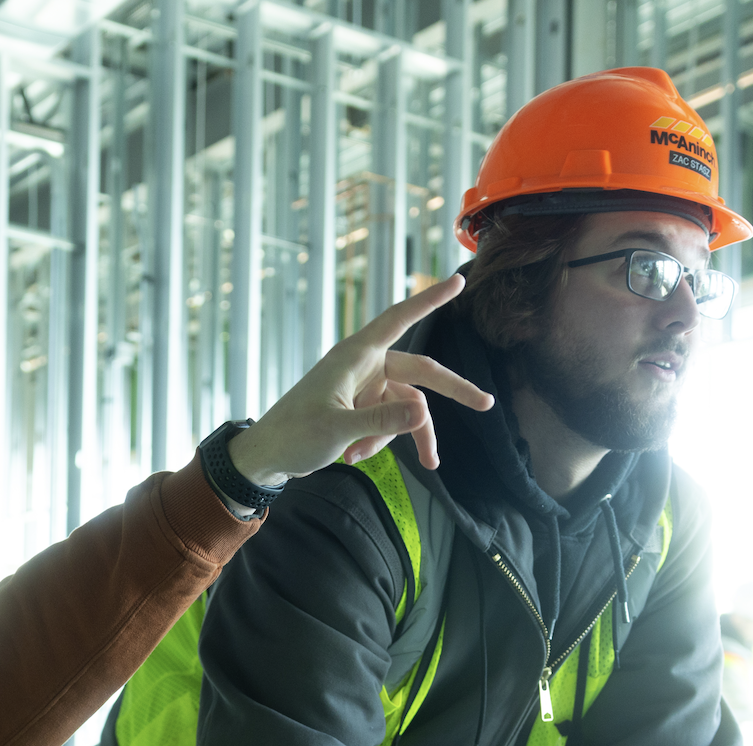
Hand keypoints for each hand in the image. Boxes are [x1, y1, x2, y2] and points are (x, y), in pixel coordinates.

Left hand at [226, 273, 493, 487]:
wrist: (267, 456)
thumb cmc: (293, 435)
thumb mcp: (338, 430)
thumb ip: (380, 422)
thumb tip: (422, 414)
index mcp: (356, 356)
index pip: (400, 318)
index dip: (430, 299)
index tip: (457, 280)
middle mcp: (364, 366)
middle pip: (421, 373)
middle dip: (450, 392)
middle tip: (486, 404)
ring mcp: (365, 388)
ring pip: (404, 409)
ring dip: (389, 438)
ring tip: (356, 457)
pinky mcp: (362, 408)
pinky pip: (388, 423)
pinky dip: (377, 442)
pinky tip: (351, 457)